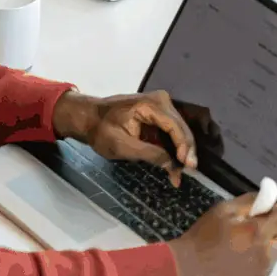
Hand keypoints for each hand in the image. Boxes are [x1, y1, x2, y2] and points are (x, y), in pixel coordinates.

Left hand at [78, 91, 197, 185]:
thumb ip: (149, 153)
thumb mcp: (122, 145)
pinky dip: (173, 147)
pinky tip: (174, 163)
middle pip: (181, 128)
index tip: (187, 166)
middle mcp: (161, 101)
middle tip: (185, 174)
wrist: (89, 117)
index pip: (175, 126)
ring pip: (179, 130)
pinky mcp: (158, 113)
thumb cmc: (101, 131)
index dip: (184, 147)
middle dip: (185, 152)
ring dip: (181, 151)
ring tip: (179, 174)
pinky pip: (171, 130)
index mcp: (152, 104)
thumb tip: (172, 164)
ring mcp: (161, 106)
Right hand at [169, 194, 276, 275]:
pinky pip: (273, 259)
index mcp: (258, 231)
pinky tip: (248, 249)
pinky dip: (267, 251)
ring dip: (274, 237)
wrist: (190, 265)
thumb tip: (271, 196)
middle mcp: (267, 252)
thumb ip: (253, 200)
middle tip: (259, 220)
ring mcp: (265, 267)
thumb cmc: (206, 234)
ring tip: (252, 236)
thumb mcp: (226, 208)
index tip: (270, 207)